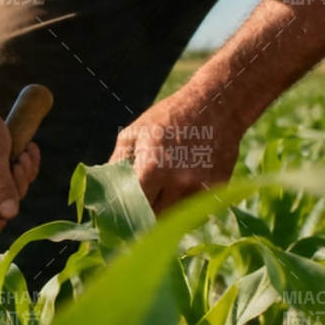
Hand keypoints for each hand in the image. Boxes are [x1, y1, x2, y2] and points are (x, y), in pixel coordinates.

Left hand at [109, 93, 241, 211]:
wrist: (217, 105)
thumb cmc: (169, 117)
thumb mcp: (134, 133)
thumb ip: (117, 164)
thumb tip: (104, 191)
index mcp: (154, 168)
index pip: (134, 208)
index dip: (126, 215)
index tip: (120, 218)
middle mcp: (179, 182)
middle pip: (155, 219)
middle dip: (144, 218)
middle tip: (138, 212)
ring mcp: (202, 188)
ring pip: (177, 218)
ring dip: (166, 212)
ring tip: (163, 193)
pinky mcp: (219, 189)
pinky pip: (197, 210)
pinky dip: (186, 206)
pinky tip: (183, 186)